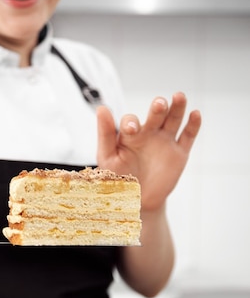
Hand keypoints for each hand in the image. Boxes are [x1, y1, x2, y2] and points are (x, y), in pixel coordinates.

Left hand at [97, 92, 200, 211]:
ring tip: (179, 96)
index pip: (131, 121)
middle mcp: (149, 132)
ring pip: (173, 119)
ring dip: (177, 107)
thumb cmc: (119, 178)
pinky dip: (193, 125)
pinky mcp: (179, 153)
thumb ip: (105, 134)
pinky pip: (188, 136)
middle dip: (158, 108)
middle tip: (159, 104)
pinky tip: (195, 114)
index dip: (131, 123)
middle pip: (155, 114)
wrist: (138, 201)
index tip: (131, 129)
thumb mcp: (108, 158)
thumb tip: (101, 108)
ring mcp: (165, 141)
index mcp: (130, 134)